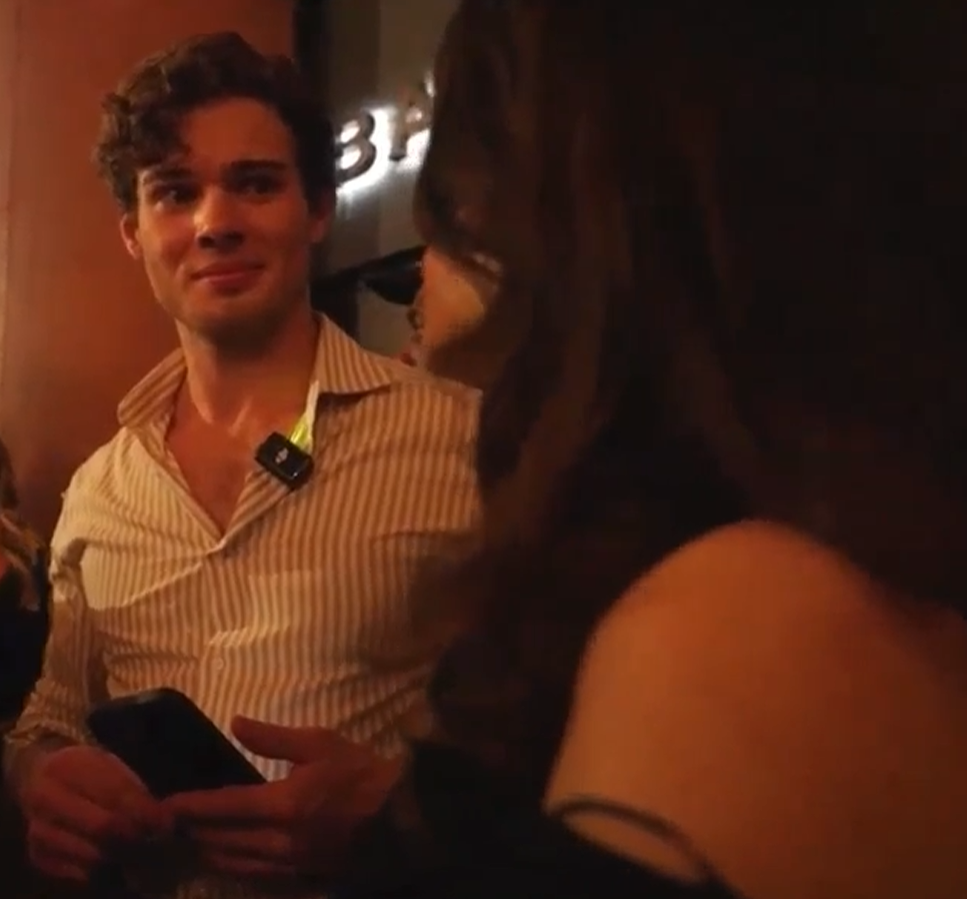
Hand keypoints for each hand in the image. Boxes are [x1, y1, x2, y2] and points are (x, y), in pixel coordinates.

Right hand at [21, 743, 173, 882]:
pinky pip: (78, 872)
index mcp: (67, 766)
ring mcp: (37, 830)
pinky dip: (102, 869)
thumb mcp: (110, 766)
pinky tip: (114, 857)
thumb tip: (161, 819)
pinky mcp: (37, 856)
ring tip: (139, 847)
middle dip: (134, 834)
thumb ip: (132, 790)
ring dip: (121, 854)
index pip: (114, 793)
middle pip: (101, 826)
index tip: (167, 822)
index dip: (145, 810)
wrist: (38, 776)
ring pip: (91, 853)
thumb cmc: (86, 770)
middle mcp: (45, 798)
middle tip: (155, 838)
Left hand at [163, 717, 399, 880]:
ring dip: (208, 853)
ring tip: (190, 843)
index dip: (189, 807)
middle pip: (220, 841)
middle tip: (168, 824)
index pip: (222, 807)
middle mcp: (277, 842)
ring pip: (234, 865)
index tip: (163, 805)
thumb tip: (234, 724)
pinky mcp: (300, 878)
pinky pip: (255, 878)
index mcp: (281, 805)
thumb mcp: (319, 743)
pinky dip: (233, 868)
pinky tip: (227, 861)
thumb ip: (272, 738)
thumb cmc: (360, 773)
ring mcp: (288, 866)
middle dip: (191, 832)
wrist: (400, 816)